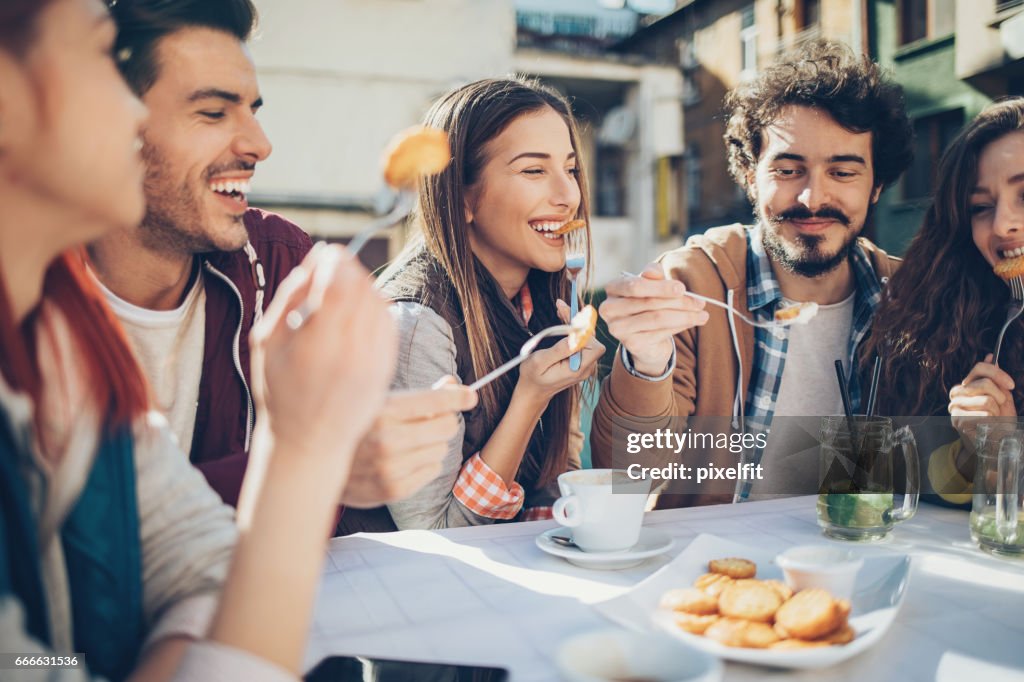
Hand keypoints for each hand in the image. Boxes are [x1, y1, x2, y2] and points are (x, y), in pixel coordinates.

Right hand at [249, 244, 396, 479]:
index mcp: (317, 346)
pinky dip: (376, 308)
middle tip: (334, 269)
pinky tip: (358, 312)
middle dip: (350, 270)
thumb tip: (316, 260)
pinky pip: (389, 323)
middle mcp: (351, 354)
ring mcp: (373, 362)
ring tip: (343, 292)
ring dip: (364, 286)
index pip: (341, 284)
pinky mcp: (387, 369)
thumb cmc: (281, 391)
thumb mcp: (268, 342)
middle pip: (363, 289)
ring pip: (380, 303)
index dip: (337, 261)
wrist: (310, 442)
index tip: (328, 254)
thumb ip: (290, 297)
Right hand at [342, 377, 476, 507]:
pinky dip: (425, 464)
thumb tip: (453, 384)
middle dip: (442, 421)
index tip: (469, 396)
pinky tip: (404, 460)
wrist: (316, 462)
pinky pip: (433, 470)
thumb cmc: (354, 426)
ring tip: (408, 442)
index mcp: (383, 411)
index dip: (458, 397)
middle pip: (447, 426)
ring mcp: (391, 467)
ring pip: (441, 449)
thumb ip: (417, 395)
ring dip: (431, 444)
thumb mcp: (379, 400)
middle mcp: (387, 440)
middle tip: (429, 421)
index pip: (437, 401)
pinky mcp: (393, 489)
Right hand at [515, 300, 604, 402]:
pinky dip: (573, 328)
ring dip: (574, 322)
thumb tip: (575, 337)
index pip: (594, 345)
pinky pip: (581, 340)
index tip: (568, 315)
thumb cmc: (533, 376)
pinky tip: (563, 317)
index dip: (583, 329)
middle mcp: (586, 367)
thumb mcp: (540, 362)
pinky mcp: (580, 359)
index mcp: (578, 369)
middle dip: (577, 321)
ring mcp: (585, 364)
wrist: (533, 390)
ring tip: (561, 308)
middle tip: (561, 305)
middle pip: (591, 338)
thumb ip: (559, 350)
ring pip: (586, 336)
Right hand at [599, 262, 707, 375]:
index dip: (660, 287)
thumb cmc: (648, 303)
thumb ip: (653, 275)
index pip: (635, 286)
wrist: (644, 336)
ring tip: (702, 315)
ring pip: (657, 319)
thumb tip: (654, 271)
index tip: (682, 288)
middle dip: (679, 302)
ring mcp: (619, 329)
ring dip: (685, 316)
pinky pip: (661, 333)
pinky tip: (691, 323)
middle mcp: (610, 309)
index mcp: (613, 288)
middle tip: (701, 303)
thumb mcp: (651, 285)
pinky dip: (680, 327)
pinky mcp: (631, 344)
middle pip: (649, 303)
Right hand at [949, 354, 1016, 438]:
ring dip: (996, 411)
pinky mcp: (958, 419)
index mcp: (966, 384)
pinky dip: (992, 421)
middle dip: (1000, 396)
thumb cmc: (997, 420)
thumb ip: (995, 378)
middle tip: (999, 407)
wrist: (992, 443)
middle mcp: (957, 392)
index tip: (1011, 385)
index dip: (998, 374)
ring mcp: (955, 405)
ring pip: (987, 400)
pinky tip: (987, 425)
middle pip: (985, 383)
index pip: (980, 368)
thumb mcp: (1001, 396)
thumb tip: (990, 356)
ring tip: (992, 418)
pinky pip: (984, 414)